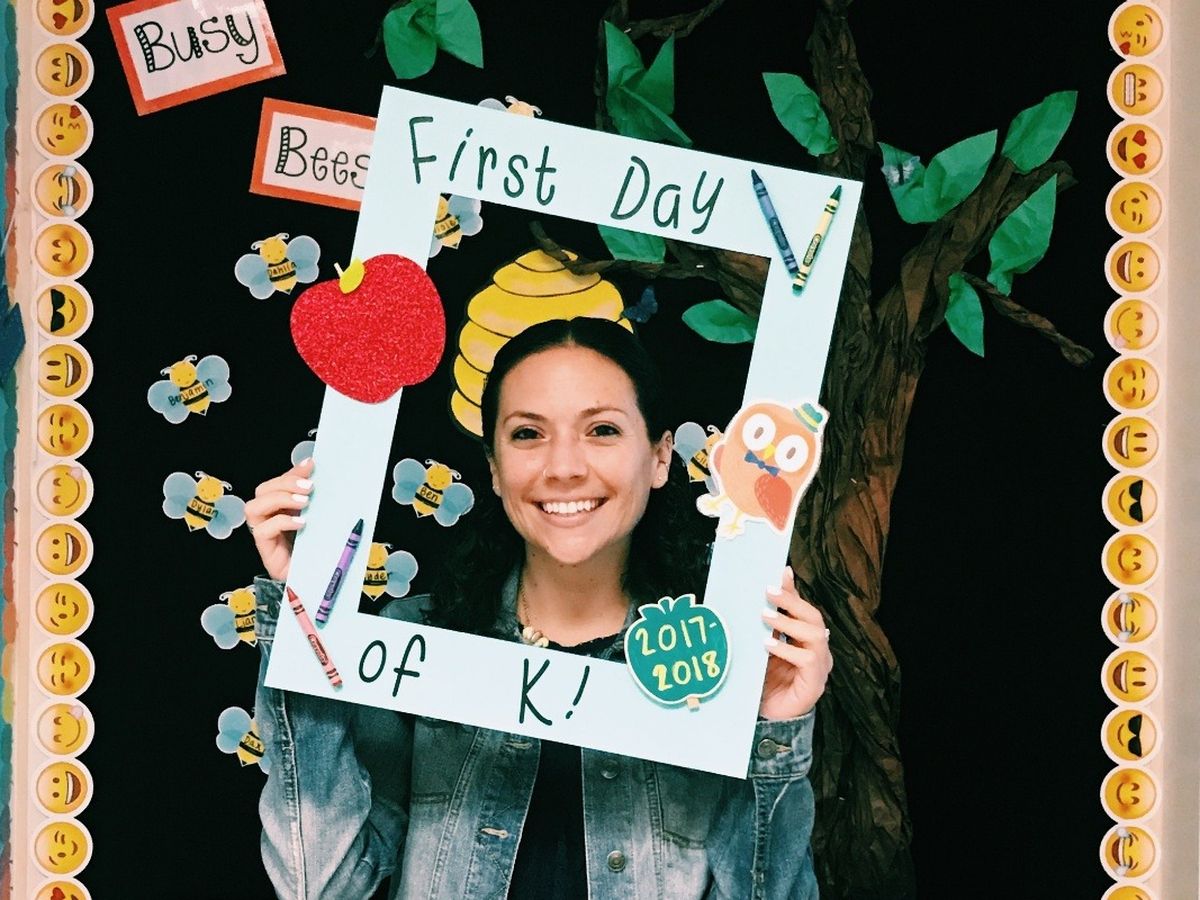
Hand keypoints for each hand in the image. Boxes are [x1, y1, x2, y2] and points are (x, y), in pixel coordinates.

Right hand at [244, 458, 312, 580]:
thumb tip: (326, 480)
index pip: (279, 482)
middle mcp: (269, 517)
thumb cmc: (318, 549)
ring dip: (279, 499)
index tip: (311, 465)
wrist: (316, 580)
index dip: (292, 472)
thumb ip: (319, 503)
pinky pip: (262, 531)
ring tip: (304, 503)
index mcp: (282, 507)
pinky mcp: (265, 550)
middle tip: (309, 487)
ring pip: (254, 508)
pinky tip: (301, 523)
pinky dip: (281, 522)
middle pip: (262, 490)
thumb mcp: (321, 521)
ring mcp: (264, 534)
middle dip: (285, 483)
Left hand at [759, 566, 831, 719]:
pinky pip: (807, 660)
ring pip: (814, 636)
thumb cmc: (767, 680)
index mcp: (808, 640)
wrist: (768, 717)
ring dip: (789, 623)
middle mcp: (818, 651)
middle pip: (813, 618)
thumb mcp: (765, 646)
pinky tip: (768, 644)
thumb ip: (770, 624)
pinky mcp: (815, 684)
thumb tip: (766, 593)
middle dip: (791, 602)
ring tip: (765, 616)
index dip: (793, 591)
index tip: (780, 572)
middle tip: (768, 591)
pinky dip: (787, 650)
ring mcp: (820, 667)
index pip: (804, 609)